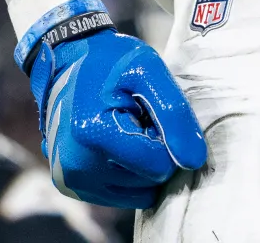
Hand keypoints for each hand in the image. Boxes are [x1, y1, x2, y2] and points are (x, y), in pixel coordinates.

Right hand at [24, 9, 206, 208]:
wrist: (66, 62)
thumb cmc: (109, 62)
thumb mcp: (148, 70)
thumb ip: (174, 113)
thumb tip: (194, 160)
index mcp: (94, 134)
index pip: (159, 165)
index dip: (167, 138)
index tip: (152, 114)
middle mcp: (77, 167)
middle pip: (150, 180)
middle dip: (154, 150)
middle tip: (138, 118)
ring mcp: (71, 181)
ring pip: (139, 192)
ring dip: (142, 163)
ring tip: (126, 129)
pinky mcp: (71, 188)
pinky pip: (123, 197)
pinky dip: (128, 173)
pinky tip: (116, 144)